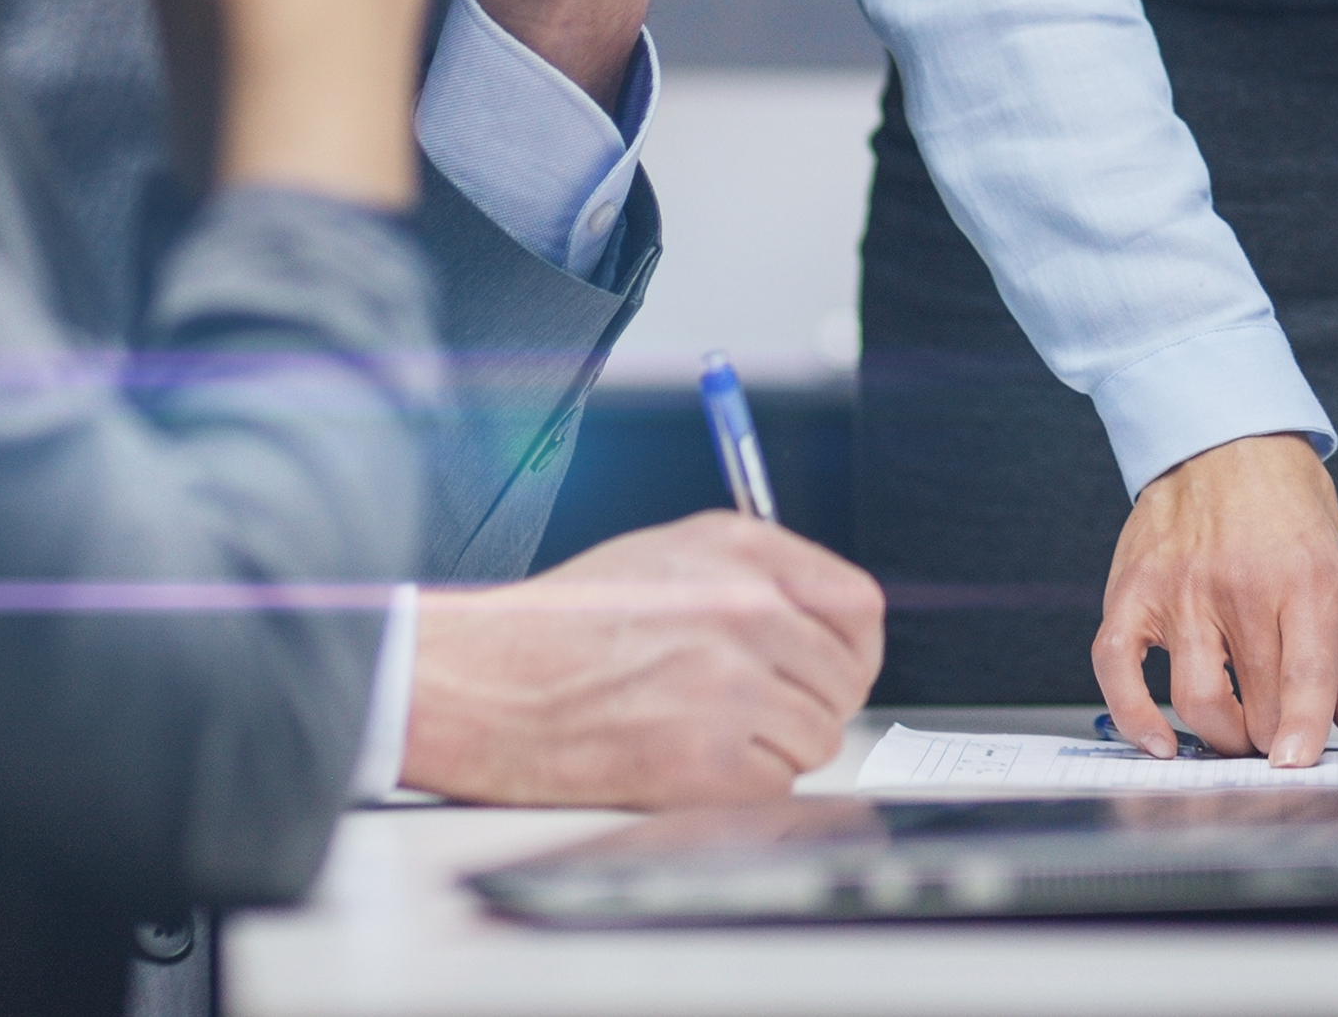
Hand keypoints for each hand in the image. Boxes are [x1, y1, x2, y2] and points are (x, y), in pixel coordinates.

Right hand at [401, 514, 886, 807]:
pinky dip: (744, 785)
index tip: (834, 667)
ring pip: (816, 737)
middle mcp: (743, 610)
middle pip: (844, 679)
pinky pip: (777, 783)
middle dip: (810, 702)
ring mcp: (728, 687)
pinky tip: (689, 762)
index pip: (857, 606)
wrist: (480, 686)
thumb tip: (824, 622)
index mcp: (738, 551)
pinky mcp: (705, 763)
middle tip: (760, 712)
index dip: (851, 648)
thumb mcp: (667, 556)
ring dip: (776, 746)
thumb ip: (755, 577)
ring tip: (708, 732)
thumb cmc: (560, 627)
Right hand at [1094, 435, 1337, 767]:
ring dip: (1220, 737)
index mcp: (1307, 582)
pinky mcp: (1133, 591)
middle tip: (1276, 742)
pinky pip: (1118, 668)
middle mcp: (1242, 585)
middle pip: (1256, 705)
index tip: (1297, 768)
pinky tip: (1157, 739)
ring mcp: (1182, 588)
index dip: (1304, 733)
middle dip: (1270, 742)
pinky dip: (1134, 717)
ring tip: (1234, 731)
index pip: (1307, 676)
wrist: (1224, 437)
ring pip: (1196, 701)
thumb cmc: (1287, 513)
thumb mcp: (1337, 583)